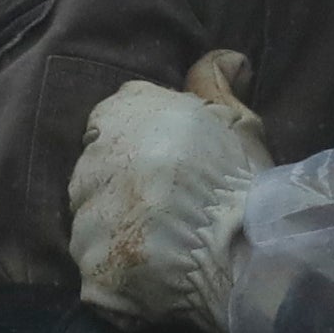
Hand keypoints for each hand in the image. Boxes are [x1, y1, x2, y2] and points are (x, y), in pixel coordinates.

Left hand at [70, 50, 267, 332]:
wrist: (247, 252)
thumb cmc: (246, 182)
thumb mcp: (238, 122)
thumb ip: (215, 82)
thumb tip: (226, 58)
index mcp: (123, 112)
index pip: (110, 122)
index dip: (139, 147)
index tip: (167, 167)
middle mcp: (94, 157)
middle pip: (96, 171)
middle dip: (124, 188)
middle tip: (169, 209)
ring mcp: (86, 214)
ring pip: (92, 220)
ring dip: (117, 231)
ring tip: (163, 246)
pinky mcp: (87, 262)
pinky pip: (94, 266)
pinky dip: (117, 271)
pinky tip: (152, 274)